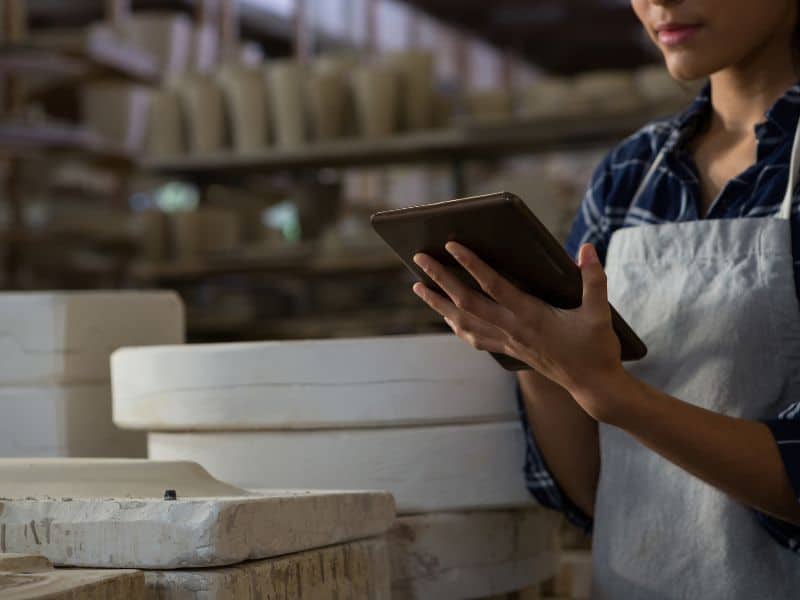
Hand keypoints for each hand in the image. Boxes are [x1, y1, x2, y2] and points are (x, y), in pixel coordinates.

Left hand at [412, 242, 626, 420]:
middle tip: (419, 258)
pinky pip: (474, 337)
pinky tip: (446, 315)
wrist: (593, 385)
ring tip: (418, 287)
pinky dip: (456, 324)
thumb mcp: (600, 313)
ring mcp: (508, 342)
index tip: (451, 246)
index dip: (471, 265)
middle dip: (440, 279)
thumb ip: (593, 279)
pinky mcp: (509, 351)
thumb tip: (586, 248)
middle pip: (467, 302)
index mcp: (532, 316)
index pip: (494, 286)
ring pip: (463, 322)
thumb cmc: (596, 347)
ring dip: (438, 304)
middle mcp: (513, 329)